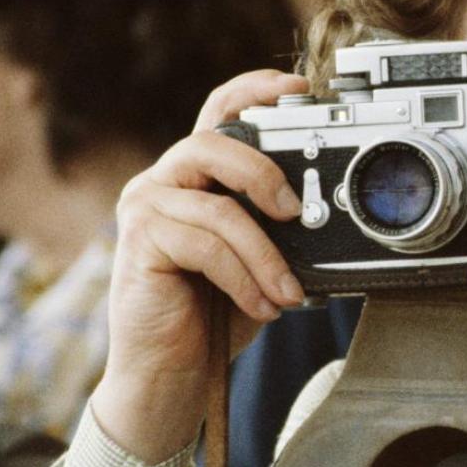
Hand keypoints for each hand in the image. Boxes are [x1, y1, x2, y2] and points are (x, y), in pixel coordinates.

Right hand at [87, 70, 311, 462]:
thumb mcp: (258, 265)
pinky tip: (262, 306)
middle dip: (264, 172)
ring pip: (218, 208)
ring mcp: (144, 211)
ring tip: (288, 291)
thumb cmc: (212, 320)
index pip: (217, 113)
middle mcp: (162, 184)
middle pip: (213, 142)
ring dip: (265, 254)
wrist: (169, 378)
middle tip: (295, 212)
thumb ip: (277, 231)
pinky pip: (204, 245)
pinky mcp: (138, 245)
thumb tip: (328, 216)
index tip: (299, 88)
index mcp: (193, 180)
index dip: (255, 90)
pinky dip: (243, 277)